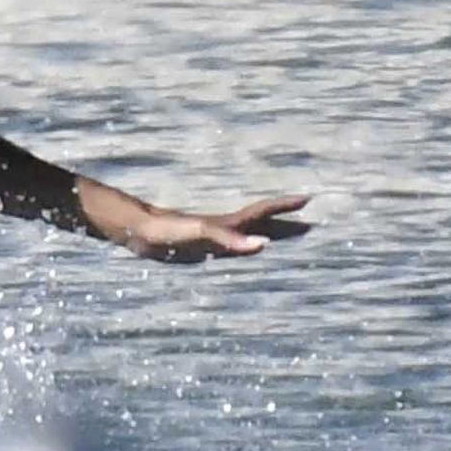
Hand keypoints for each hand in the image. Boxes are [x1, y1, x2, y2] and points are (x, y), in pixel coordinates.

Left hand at [126, 195, 311, 262]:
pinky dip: (246, 250)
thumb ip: (230, 240)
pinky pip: (233, 250)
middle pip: (262, 226)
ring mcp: (215, 240)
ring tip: (286, 238)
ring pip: (250, 237)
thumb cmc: (168, 230)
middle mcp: (226, 230)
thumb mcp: (200, 233)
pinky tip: (248, 252)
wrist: (140, 232)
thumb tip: (263, 244)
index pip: (263, 212)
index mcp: (228, 224)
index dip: (284, 206)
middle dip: (286, 225)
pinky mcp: (203, 251)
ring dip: (270, 237)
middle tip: (310, 224)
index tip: (307, 198)